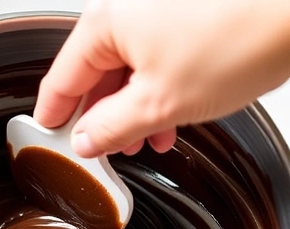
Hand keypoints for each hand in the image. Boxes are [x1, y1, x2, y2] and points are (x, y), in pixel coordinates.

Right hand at [35, 0, 289, 157]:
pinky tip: (173, 112)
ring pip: (128, 66)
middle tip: (106, 152)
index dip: (53, 119)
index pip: (60, 80)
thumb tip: (84, 141)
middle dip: (103, 118)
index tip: (48, 142)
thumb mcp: (160, 105)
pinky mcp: (187, 10)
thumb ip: (109, 129)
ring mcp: (156, 7)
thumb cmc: (240, 39)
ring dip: (134, 107)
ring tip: (149, 139)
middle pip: (94, 73)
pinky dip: (159, 85)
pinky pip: (156, 53)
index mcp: (104, 24)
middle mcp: (125, 7)